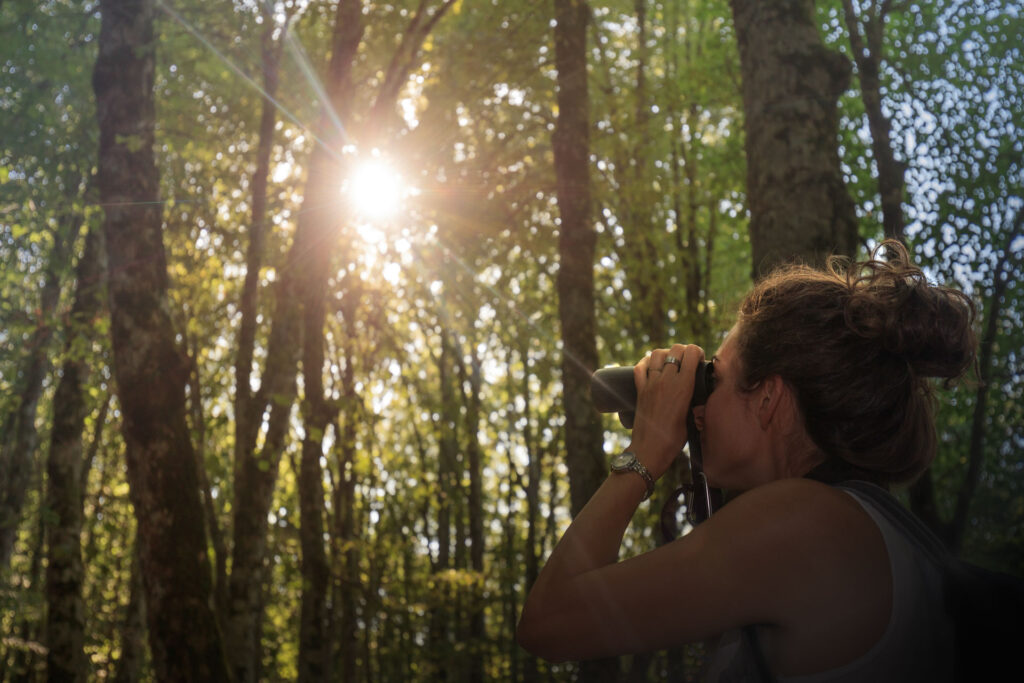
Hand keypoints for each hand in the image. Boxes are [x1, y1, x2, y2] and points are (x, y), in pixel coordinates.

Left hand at [630, 344, 704, 479]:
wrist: (650, 450)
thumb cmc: (675, 439)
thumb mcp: (693, 419)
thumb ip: (697, 404)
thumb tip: (701, 398)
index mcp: (683, 386)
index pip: (691, 353)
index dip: (697, 351)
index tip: (699, 360)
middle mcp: (666, 380)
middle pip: (675, 349)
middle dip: (683, 350)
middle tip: (686, 360)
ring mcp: (650, 384)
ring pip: (656, 354)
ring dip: (665, 353)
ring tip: (669, 362)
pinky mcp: (639, 390)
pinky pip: (639, 367)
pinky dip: (645, 363)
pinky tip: (651, 366)